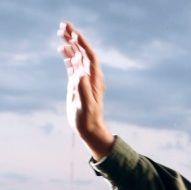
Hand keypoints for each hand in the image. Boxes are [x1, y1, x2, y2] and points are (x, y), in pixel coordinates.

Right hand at [58, 22, 113, 159]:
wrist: (90, 128)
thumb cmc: (89, 119)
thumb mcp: (86, 105)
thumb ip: (83, 89)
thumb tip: (80, 73)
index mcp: (94, 79)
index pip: (90, 57)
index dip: (83, 44)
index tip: (74, 33)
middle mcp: (90, 77)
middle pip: (83, 53)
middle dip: (74, 38)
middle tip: (64, 24)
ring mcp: (84, 79)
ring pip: (77, 58)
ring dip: (70, 45)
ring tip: (60, 31)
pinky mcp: (77, 84)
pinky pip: (73, 67)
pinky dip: (68, 57)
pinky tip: (62, 50)